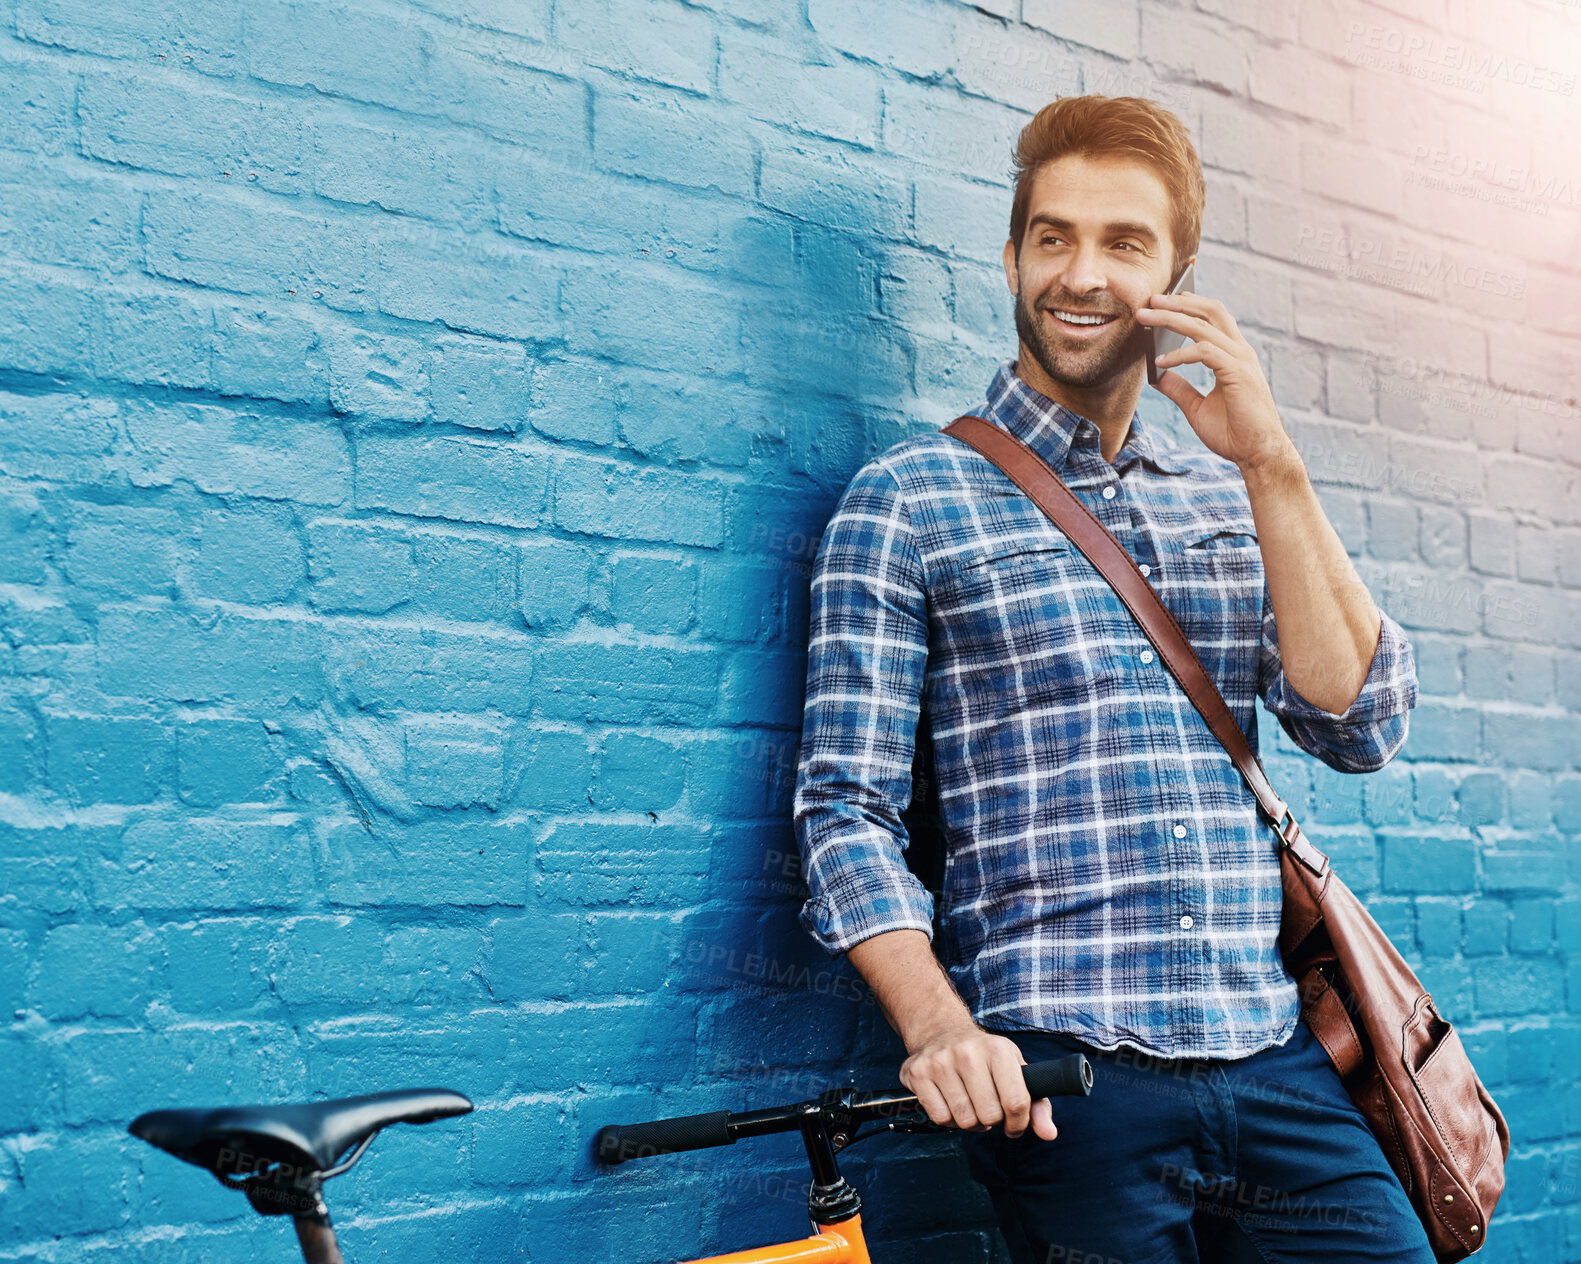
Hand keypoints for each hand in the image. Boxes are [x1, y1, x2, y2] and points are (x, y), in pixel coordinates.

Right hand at [899, 1019, 1057, 1140]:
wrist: (941, 1031)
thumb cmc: (985, 1058)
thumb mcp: (1015, 1070)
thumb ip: (1037, 1105)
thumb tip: (1049, 1134)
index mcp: (998, 1049)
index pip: (1016, 1102)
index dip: (1018, 1122)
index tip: (1014, 1123)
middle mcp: (968, 1052)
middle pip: (989, 1115)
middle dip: (991, 1120)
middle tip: (987, 1107)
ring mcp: (940, 1062)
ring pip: (964, 1120)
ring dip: (970, 1121)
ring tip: (969, 1104)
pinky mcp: (917, 1073)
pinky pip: (940, 1119)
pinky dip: (948, 1120)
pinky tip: (950, 1102)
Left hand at [1135, 291, 1299, 474]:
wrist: (1257, 454)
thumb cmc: (1234, 433)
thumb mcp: (1197, 407)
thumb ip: (1179, 389)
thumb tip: (1158, 375)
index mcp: (1234, 355)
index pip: (1213, 317)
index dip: (1189, 304)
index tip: (1162, 301)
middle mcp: (1240, 351)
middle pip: (1210, 310)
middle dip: (1178, 302)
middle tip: (1149, 299)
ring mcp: (1241, 360)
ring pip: (1204, 326)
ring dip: (1171, 318)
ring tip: (1144, 317)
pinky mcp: (1238, 373)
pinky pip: (1204, 352)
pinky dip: (1179, 353)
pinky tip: (1160, 361)